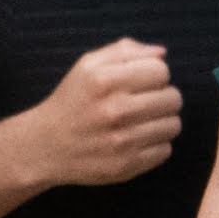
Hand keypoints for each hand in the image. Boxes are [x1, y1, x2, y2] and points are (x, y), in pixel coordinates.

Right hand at [22, 39, 181, 191]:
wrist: (45, 146)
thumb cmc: (71, 101)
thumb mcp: (87, 65)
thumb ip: (125, 51)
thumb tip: (162, 53)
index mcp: (104, 80)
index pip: (161, 71)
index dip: (155, 74)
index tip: (143, 82)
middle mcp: (114, 110)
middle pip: (173, 98)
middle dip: (163, 97)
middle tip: (145, 102)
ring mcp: (122, 141)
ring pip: (173, 125)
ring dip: (162, 121)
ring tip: (143, 121)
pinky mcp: (127, 166)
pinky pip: (165, 151)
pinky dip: (156, 144)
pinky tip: (137, 140)